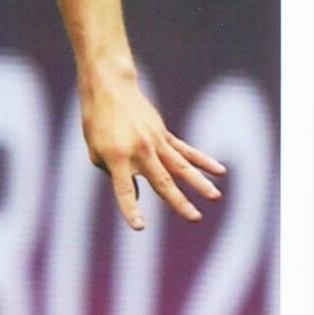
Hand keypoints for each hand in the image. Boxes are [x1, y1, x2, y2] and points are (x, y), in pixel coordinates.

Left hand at [81, 76, 225, 230]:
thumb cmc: (96, 123)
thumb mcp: (96, 152)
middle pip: (162, 181)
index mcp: (116, 158)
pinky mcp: (164, 135)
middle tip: (195, 218)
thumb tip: (138, 194)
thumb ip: (115, 175)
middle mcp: (140, 151)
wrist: (110, 88)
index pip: (125, 190)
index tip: (140, 226)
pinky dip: (203, 161)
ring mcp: (155, 142)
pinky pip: (186, 151)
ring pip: (181, 166)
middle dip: (179, 201)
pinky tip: (220, 171)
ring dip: (199, 182)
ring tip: (215, 197)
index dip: (131, 209)